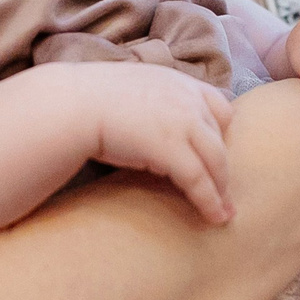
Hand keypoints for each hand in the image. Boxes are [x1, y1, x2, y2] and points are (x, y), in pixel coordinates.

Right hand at [80, 63, 236, 224]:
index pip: (220, 107)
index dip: (220, 132)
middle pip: (221, 138)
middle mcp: (188, 99)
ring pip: (217, 162)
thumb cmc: (90, 101)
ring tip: (224, 212)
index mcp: (179, 83)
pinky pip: (199, 180)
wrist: (71, 105)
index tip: (216, 152)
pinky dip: (209, 201)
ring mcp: (183, 123)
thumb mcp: (133, 90)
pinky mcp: (172, 149)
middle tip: (227, 193)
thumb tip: (151, 123)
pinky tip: (213, 216)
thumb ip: (153, 103)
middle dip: (224, 167)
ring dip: (222, 190)